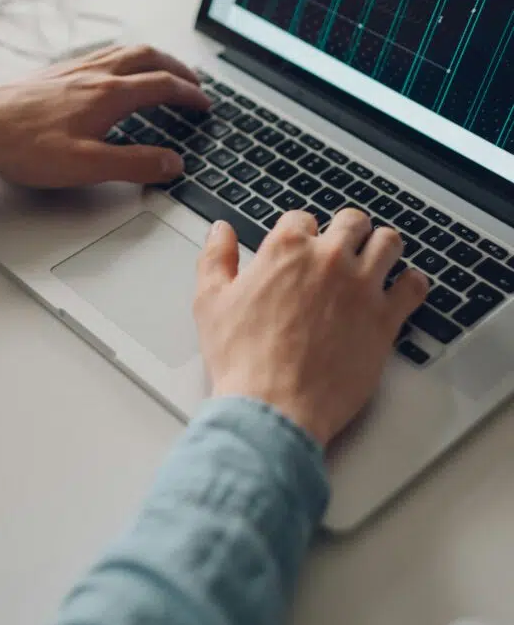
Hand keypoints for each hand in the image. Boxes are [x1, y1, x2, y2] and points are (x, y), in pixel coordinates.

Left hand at [0, 45, 210, 186]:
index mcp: (108, 94)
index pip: (162, 86)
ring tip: (164, 71)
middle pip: (148, 57)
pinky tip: (115, 72)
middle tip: (193, 83)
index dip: (189, 95)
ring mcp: (73, 69)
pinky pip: (101, 55)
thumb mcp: (86, 166)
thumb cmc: (25, 147)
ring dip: (152, 59)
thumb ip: (134, 164)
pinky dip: (124, 59)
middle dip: (177, 68)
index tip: (204, 104)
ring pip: (124, 51)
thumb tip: (171, 163)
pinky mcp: (55, 73)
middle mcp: (93, 73)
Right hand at [193, 210, 429, 446]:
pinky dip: (410, 283)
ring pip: (388, 243)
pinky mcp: (386, 319)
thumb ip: (215, 258)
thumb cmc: (241, 358)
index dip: (300, 231)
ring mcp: (362, 287)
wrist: (273, 405)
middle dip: (346, 230)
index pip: (301, 218)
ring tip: (374, 259)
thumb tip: (220, 231)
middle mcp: (329, 260)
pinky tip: (400, 289)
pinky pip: (413, 286)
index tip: (300, 245)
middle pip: (351, 222)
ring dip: (380, 246)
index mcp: (286, 250)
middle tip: (341, 247)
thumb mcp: (210, 302)